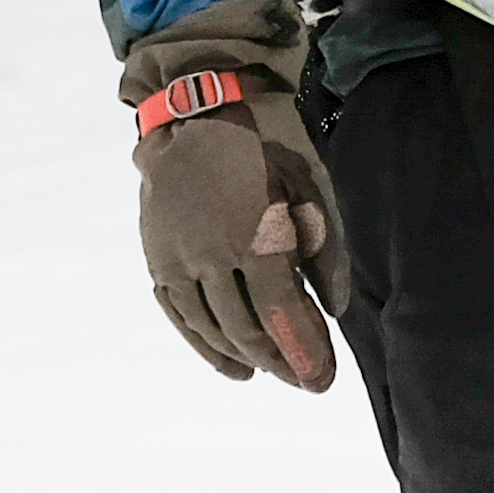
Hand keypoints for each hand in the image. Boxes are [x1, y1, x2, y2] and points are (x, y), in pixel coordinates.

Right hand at [122, 1, 351, 389]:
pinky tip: (231, 367)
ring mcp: (179, 258)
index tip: (324, 380)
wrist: (195, 111)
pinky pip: (180, 315)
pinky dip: (205, 346)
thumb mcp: (309, 188)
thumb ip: (325, 251)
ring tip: (275, 373)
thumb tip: (335, 309)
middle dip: (282, 362)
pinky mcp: (159, 258)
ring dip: (247, 358)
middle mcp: (211, 255)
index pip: (282, 314)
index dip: (305, 353)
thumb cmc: (264, 146)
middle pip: (247, 329)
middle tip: (308, 381)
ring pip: (212, 328)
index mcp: (255, 235)